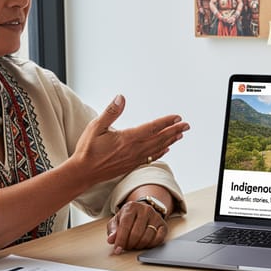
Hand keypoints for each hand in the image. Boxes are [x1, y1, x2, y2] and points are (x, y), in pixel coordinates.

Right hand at [70, 95, 189, 184]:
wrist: (83, 173)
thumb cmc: (87, 149)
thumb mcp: (96, 126)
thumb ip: (111, 112)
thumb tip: (121, 98)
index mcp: (128, 138)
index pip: (152, 128)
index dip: (166, 122)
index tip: (177, 117)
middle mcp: (134, 149)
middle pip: (159, 138)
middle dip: (174, 131)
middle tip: (186, 125)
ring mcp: (134, 158)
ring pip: (157, 148)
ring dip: (170, 141)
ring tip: (180, 135)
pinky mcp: (131, 165)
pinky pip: (151, 158)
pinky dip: (160, 152)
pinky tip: (165, 149)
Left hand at [106, 201, 167, 254]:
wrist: (143, 210)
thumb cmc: (129, 217)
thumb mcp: (117, 220)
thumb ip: (113, 230)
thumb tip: (111, 240)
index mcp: (131, 207)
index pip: (125, 225)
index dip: (121, 239)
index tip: (117, 249)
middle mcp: (145, 210)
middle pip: (136, 233)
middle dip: (130, 244)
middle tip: (126, 247)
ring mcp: (156, 216)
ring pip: (147, 237)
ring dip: (139, 245)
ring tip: (134, 245)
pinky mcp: (163, 224)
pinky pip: (158, 238)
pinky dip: (150, 245)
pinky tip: (144, 244)